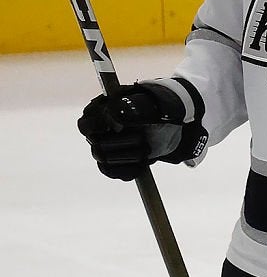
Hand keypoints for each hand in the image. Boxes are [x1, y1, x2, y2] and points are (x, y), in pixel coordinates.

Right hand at [76, 80, 201, 179]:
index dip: (98, 129)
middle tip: (142, 138)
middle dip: (123, 144)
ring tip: (147, 148)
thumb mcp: (152, 104)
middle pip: (97, 145)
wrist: (170, 124)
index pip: (86, 126)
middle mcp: (98, 130)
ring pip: (104, 160)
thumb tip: (115, 113)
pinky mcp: (113, 161)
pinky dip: (128, 170)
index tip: (113, 128)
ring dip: (130, 156)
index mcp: (100, 111)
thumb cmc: (157, 109)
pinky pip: (111, 172)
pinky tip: (142, 164)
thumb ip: (135, 107)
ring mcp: (103, 146)